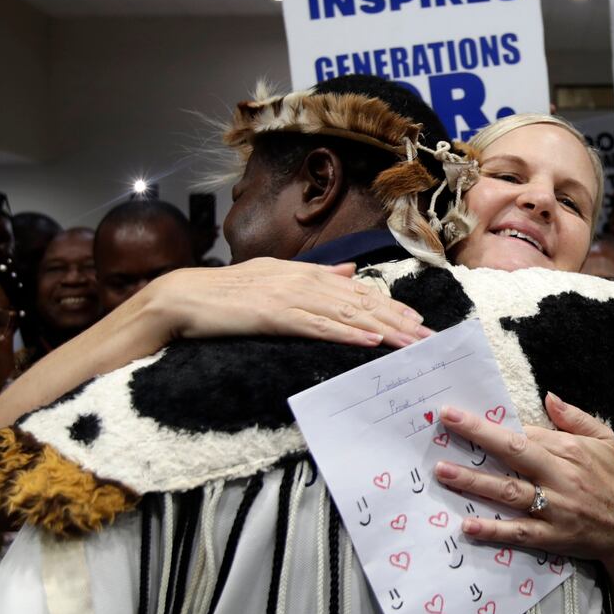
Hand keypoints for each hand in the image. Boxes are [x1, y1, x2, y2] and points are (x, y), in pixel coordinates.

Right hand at [140, 258, 432, 348]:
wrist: (184, 296)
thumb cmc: (227, 292)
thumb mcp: (276, 275)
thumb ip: (315, 273)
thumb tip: (349, 271)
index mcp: (306, 273)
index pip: (358, 291)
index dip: (390, 306)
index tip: (417, 320)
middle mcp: (304, 282)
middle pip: (360, 304)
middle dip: (398, 322)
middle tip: (429, 338)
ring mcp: (290, 298)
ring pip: (347, 316)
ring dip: (382, 330)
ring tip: (411, 343)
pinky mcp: (275, 316)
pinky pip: (318, 327)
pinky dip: (346, 335)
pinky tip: (369, 342)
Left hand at [432, 393, 613, 574]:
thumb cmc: (612, 482)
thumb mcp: (603, 441)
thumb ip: (575, 418)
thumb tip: (548, 396)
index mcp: (569, 450)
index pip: (526, 432)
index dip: (494, 423)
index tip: (464, 412)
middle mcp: (559, 476)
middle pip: (514, 452)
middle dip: (479, 435)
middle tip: (446, 421)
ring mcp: (553, 507)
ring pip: (509, 491)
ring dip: (474, 481)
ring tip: (443, 471)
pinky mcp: (550, 536)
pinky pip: (518, 531)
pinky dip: (493, 529)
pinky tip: (468, 525)